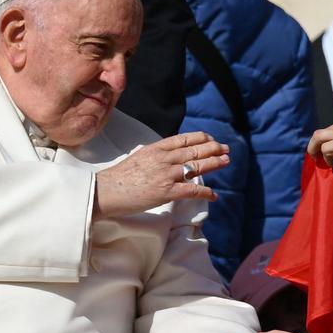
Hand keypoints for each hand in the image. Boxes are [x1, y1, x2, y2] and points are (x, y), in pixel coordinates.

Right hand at [95, 132, 228, 218]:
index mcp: (156, 148)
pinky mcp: (166, 192)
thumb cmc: (120, 177)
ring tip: (226, 161)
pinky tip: (214, 195)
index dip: (201, 138)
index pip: (184, 139)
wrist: (105, 191)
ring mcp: (166, 175)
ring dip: (214, 163)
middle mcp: (164, 159)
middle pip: (194, 150)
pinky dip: (205, 192)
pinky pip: (191, 190)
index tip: (211, 139)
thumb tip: (173, 156)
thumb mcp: (140, 157)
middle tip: (226, 149)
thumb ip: (157, 155)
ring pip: (196, 166)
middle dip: (213, 149)